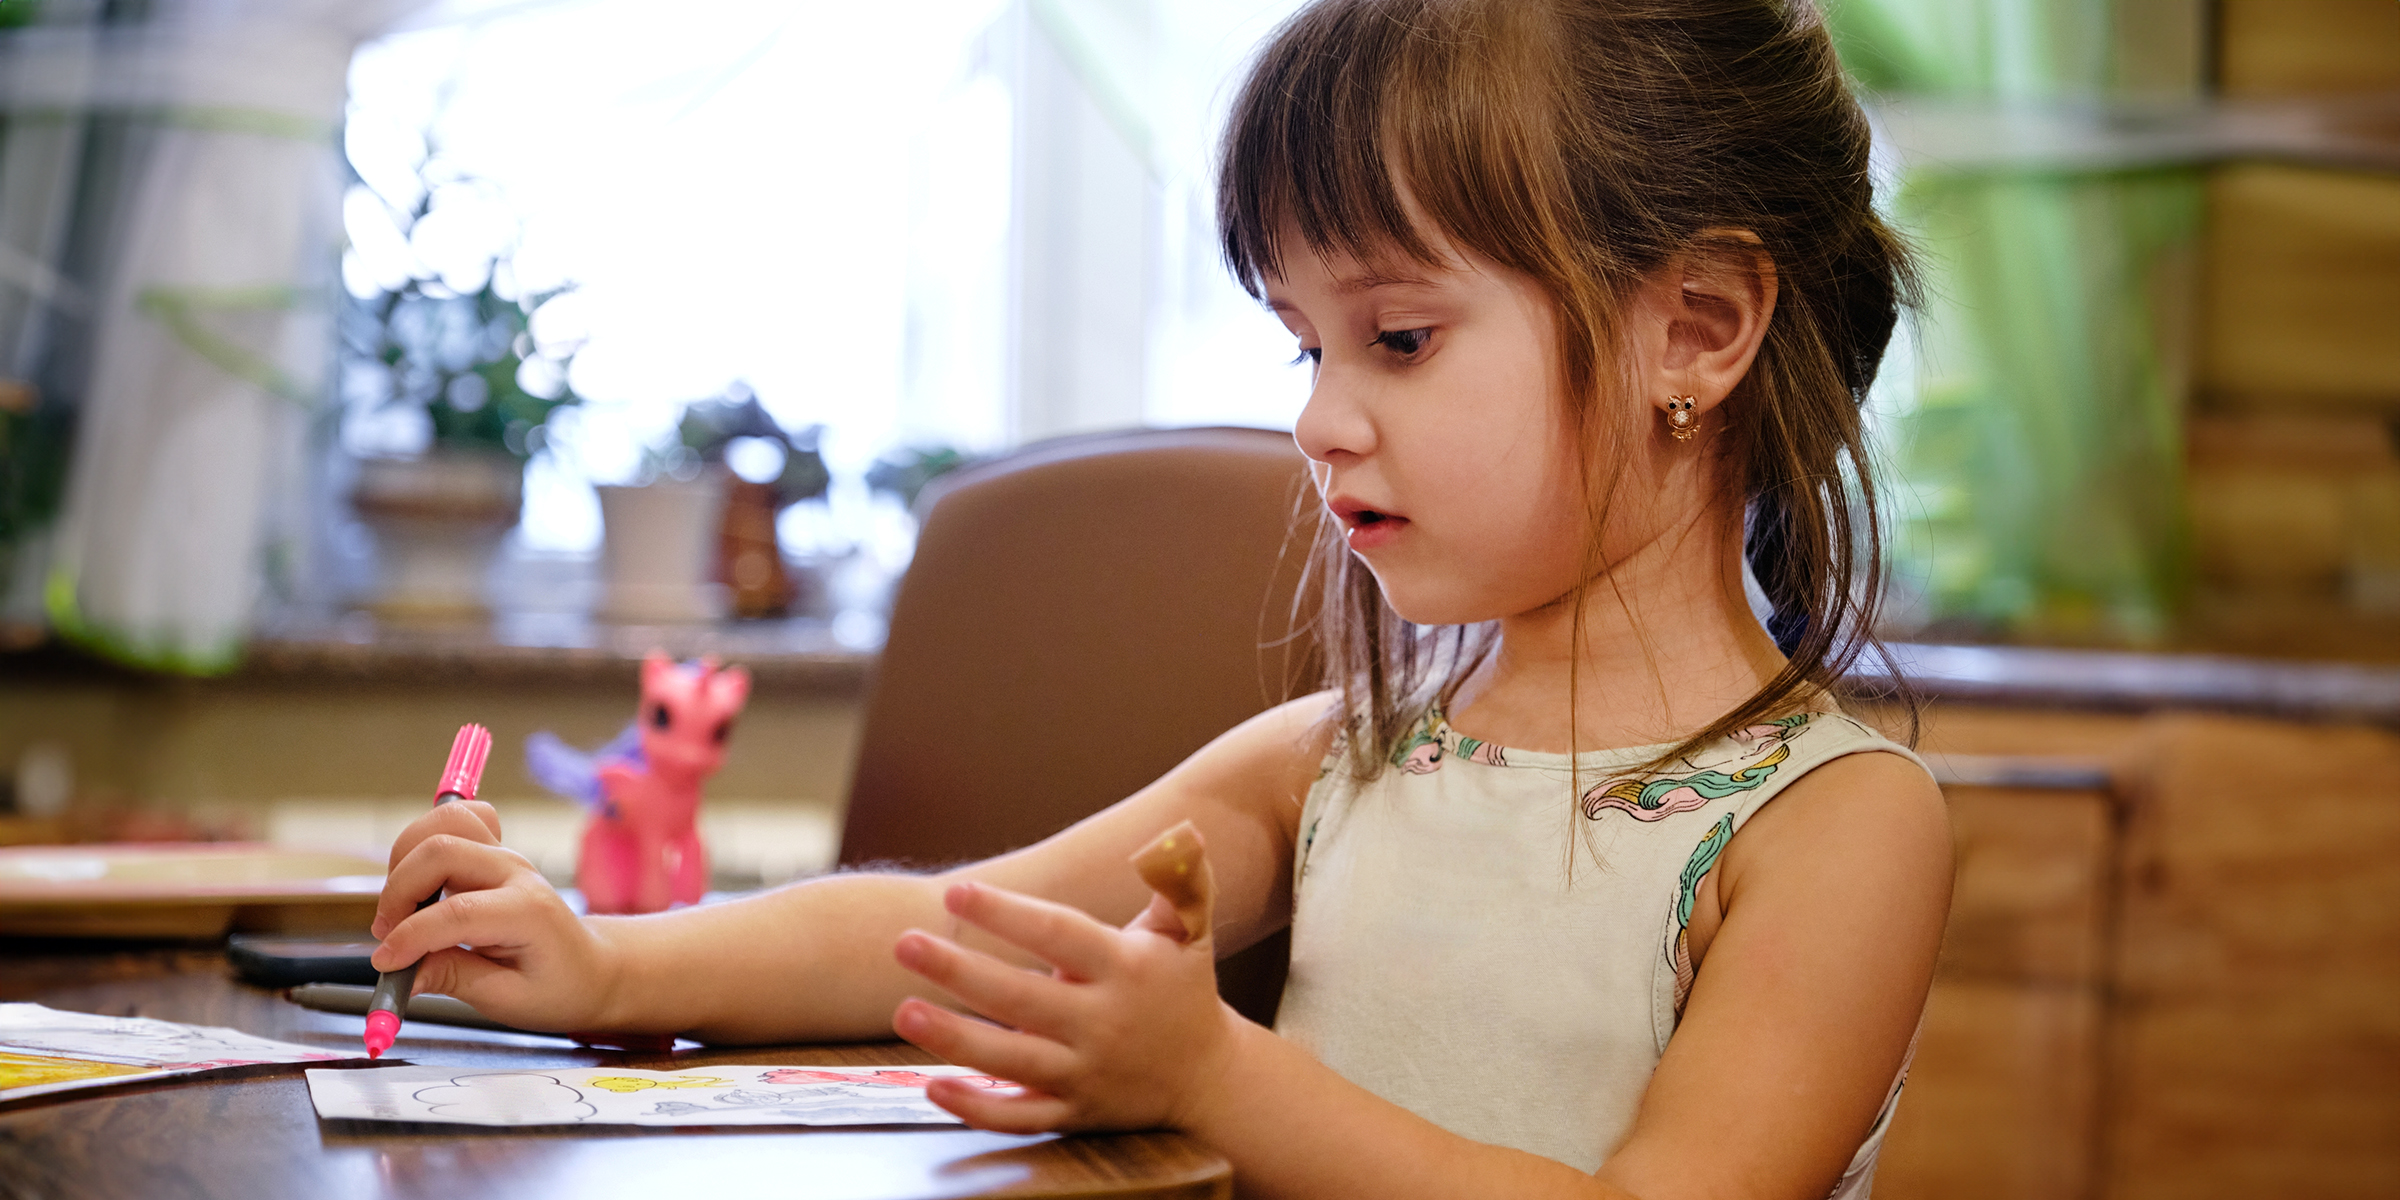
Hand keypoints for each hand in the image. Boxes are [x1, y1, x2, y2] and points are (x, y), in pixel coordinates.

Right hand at [370, 801, 619, 1032]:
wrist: (590, 968)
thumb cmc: (556, 987)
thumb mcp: (507, 999)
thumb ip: (453, 979)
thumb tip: (404, 974)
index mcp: (528, 912)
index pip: (456, 912)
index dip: (410, 937)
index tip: (384, 963)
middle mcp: (515, 872)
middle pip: (442, 850)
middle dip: (399, 890)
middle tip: (386, 934)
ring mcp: (504, 856)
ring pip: (446, 822)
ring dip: (407, 858)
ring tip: (400, 906)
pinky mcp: (492, 852)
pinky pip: (457, 820)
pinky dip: (426, 841)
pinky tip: (422, 880)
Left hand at [891, 822, 1238, 1133]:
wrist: (1208, 1077)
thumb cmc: (1184, 988)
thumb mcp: (1189, 931)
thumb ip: (1181, 880)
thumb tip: (1181, 833)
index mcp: (1125, 970)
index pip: (1059, 936)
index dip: (1007, 914)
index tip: (958, 892)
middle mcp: (1103, 1024)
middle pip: (1022, 1000)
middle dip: (960, 971)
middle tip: (905, 944)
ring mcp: (1086, 1074)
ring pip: (1012, 1061)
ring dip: (954, 1039)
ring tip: (902, 1010)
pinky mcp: (1073, 1113)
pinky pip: (1019, 1117)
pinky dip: (976, 1107)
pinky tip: (932, 1086)